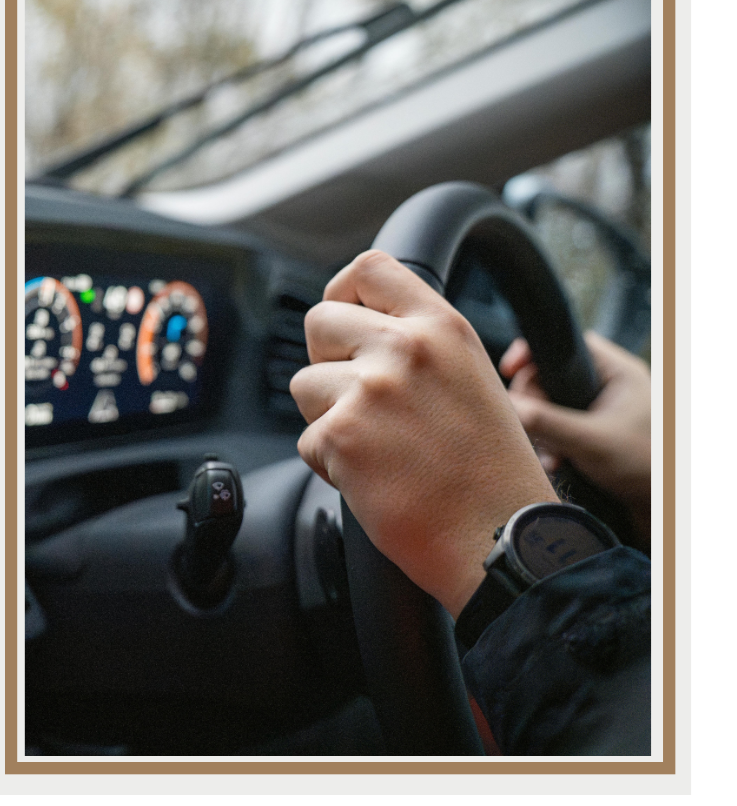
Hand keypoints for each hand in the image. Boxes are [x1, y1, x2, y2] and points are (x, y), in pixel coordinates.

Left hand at [290, 250, 556, 618]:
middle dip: (326, 359)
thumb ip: (422, 346)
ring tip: (374, 446)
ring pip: (304, 384)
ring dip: (326, 415)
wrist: (500, 538)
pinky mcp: (341, 437)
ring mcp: (370, 390)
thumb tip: (364, 331)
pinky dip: (330, 464)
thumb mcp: (472, 377)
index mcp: (442, 327)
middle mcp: (404, 348)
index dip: (344, 291)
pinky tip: (373, 479)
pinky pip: (308, 439)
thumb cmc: (492, 471)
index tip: (344, 318)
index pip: (370, 268)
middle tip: (356, 397)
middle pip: (319, 320)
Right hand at [499, 331, 650, 546]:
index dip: (534, 353)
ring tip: (550, 453)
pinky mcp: (592, 428)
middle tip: (530, 424)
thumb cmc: (645, 467)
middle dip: (535, 402)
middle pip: (550, 375)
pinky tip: (555, 461)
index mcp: (616, 371)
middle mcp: (607, 383)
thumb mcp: (591, 442)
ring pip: (551, 402)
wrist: (661, 505)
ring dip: (542, 428)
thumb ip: (548, 423)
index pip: (565, 344)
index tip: (510, 369)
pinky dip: (551, 441)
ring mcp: (599, 407)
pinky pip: (559, 424)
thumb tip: (510, 407)